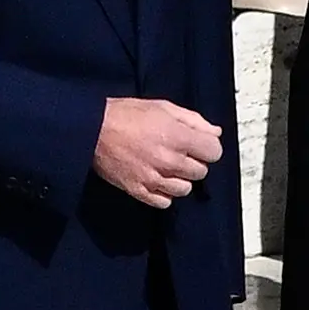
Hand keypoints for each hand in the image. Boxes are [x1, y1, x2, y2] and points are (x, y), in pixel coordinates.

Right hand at [95, 97, 223, 208]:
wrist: (92, 129)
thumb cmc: (126, 114)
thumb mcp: (163, 107)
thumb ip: (193, 121)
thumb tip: (215, 133)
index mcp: (177, 137)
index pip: (214, 152)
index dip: (208, 147)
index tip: (199, 144)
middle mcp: (169, 161)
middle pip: (201, 171)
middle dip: (194, 161)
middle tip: (179, 152)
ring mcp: (154, 178)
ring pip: (185, 189)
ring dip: (180, 179)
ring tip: (167, 167)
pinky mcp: (139, 191)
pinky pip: (165, 202)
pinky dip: (165, 193)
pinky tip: (157, 179)